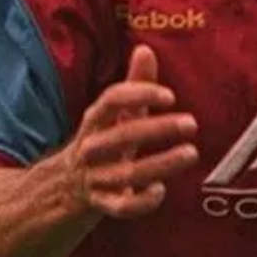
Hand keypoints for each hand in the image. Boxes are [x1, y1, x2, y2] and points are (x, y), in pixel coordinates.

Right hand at [65, 44, 199, 219]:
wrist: (65, 186)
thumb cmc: (101, 142)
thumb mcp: (113, 114)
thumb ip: (134, 85)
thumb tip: (146, 48)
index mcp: (95, 121)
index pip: (112, 101)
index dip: (139, 95)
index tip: (170, 96)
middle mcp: (92, 148)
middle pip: (122, 137)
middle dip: (157, 129)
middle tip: (191, 123)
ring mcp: (96, 178)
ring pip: (126, 174)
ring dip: (160, 164)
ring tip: (191, 153)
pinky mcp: (102, 204)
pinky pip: (120, 207)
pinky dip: (140, 202)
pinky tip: (160, 191)